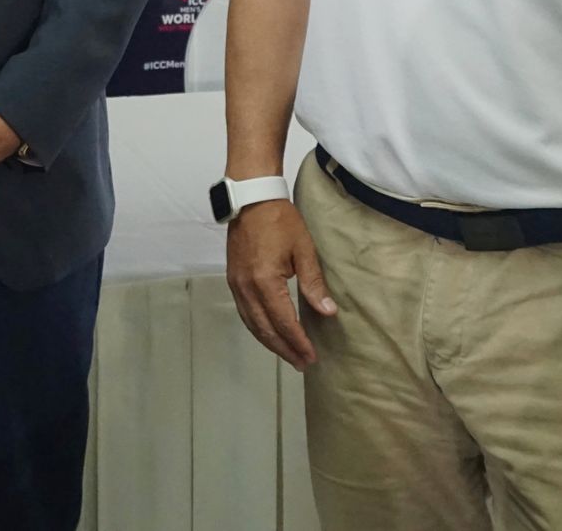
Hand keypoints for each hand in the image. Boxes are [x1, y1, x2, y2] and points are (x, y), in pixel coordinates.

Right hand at [224, 199, 337, 370]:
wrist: (252, 199)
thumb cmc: (281, 221)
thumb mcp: (304, 250)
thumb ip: (314, 283)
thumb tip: (328, 312)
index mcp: (265, 281)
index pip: (283, 322)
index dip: (298, 342)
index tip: (311, 357)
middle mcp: (246, 288)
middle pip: (265, 329)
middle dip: (285, 349)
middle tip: (302, 363)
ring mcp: (236, 284)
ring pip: (252, 324)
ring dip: (270, 342)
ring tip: (288, 354)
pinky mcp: (233, 279)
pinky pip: (244, 313)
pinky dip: (257, 328)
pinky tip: (268, 333)